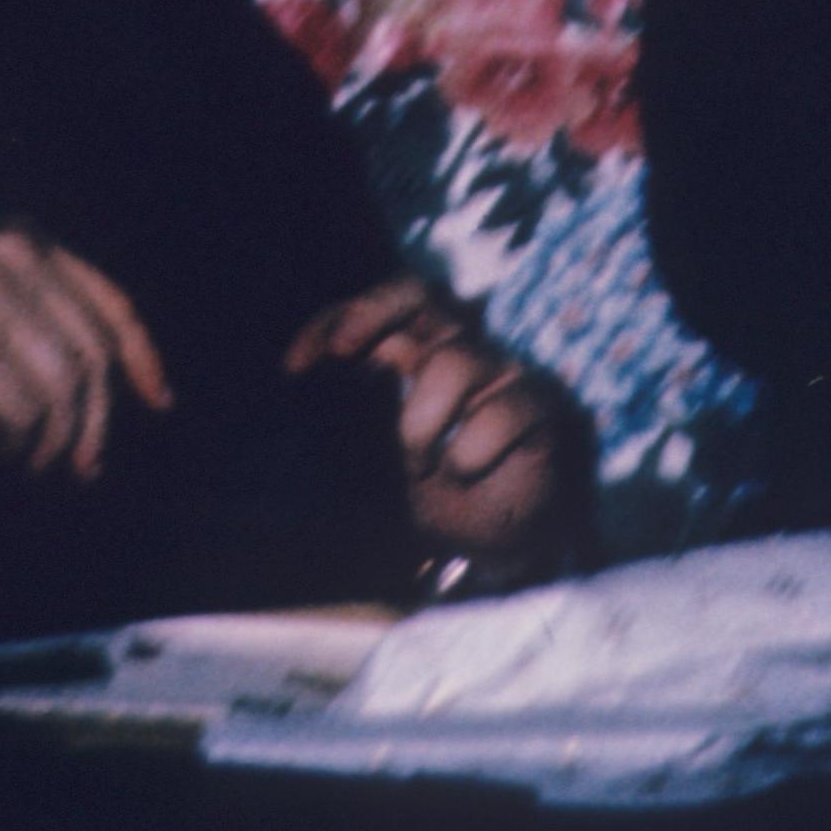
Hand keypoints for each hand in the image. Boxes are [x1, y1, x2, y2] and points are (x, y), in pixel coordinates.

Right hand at [0, 230, 174, 475]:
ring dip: (55, 440)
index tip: (159, 399)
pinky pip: (27, 412)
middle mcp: (14, 254)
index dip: (140, 355)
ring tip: (28, 465)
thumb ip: (29, 320)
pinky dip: (16, 444)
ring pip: (69, 386)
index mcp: (18, 237)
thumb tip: (100, 391)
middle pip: (95, 349)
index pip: (108, 300)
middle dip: (98, 418)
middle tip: (84, 468)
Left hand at [285, 281, 592, 587]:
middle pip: (416, 293)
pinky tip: (466, 471)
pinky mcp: (536, 405)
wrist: (499, 536)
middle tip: (340, 351)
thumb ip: (358, 413)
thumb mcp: (381, 456)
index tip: (294, 367)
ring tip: (422, 465)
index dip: (335, 320)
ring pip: (453, 363)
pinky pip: (500, 413)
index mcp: (417, 353)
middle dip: (371, 311)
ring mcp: (499, 373)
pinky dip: (469, 453)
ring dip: (421, 424)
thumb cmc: (436, 489)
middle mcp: (457, 351)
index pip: (377, 310)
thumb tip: (312, 386)